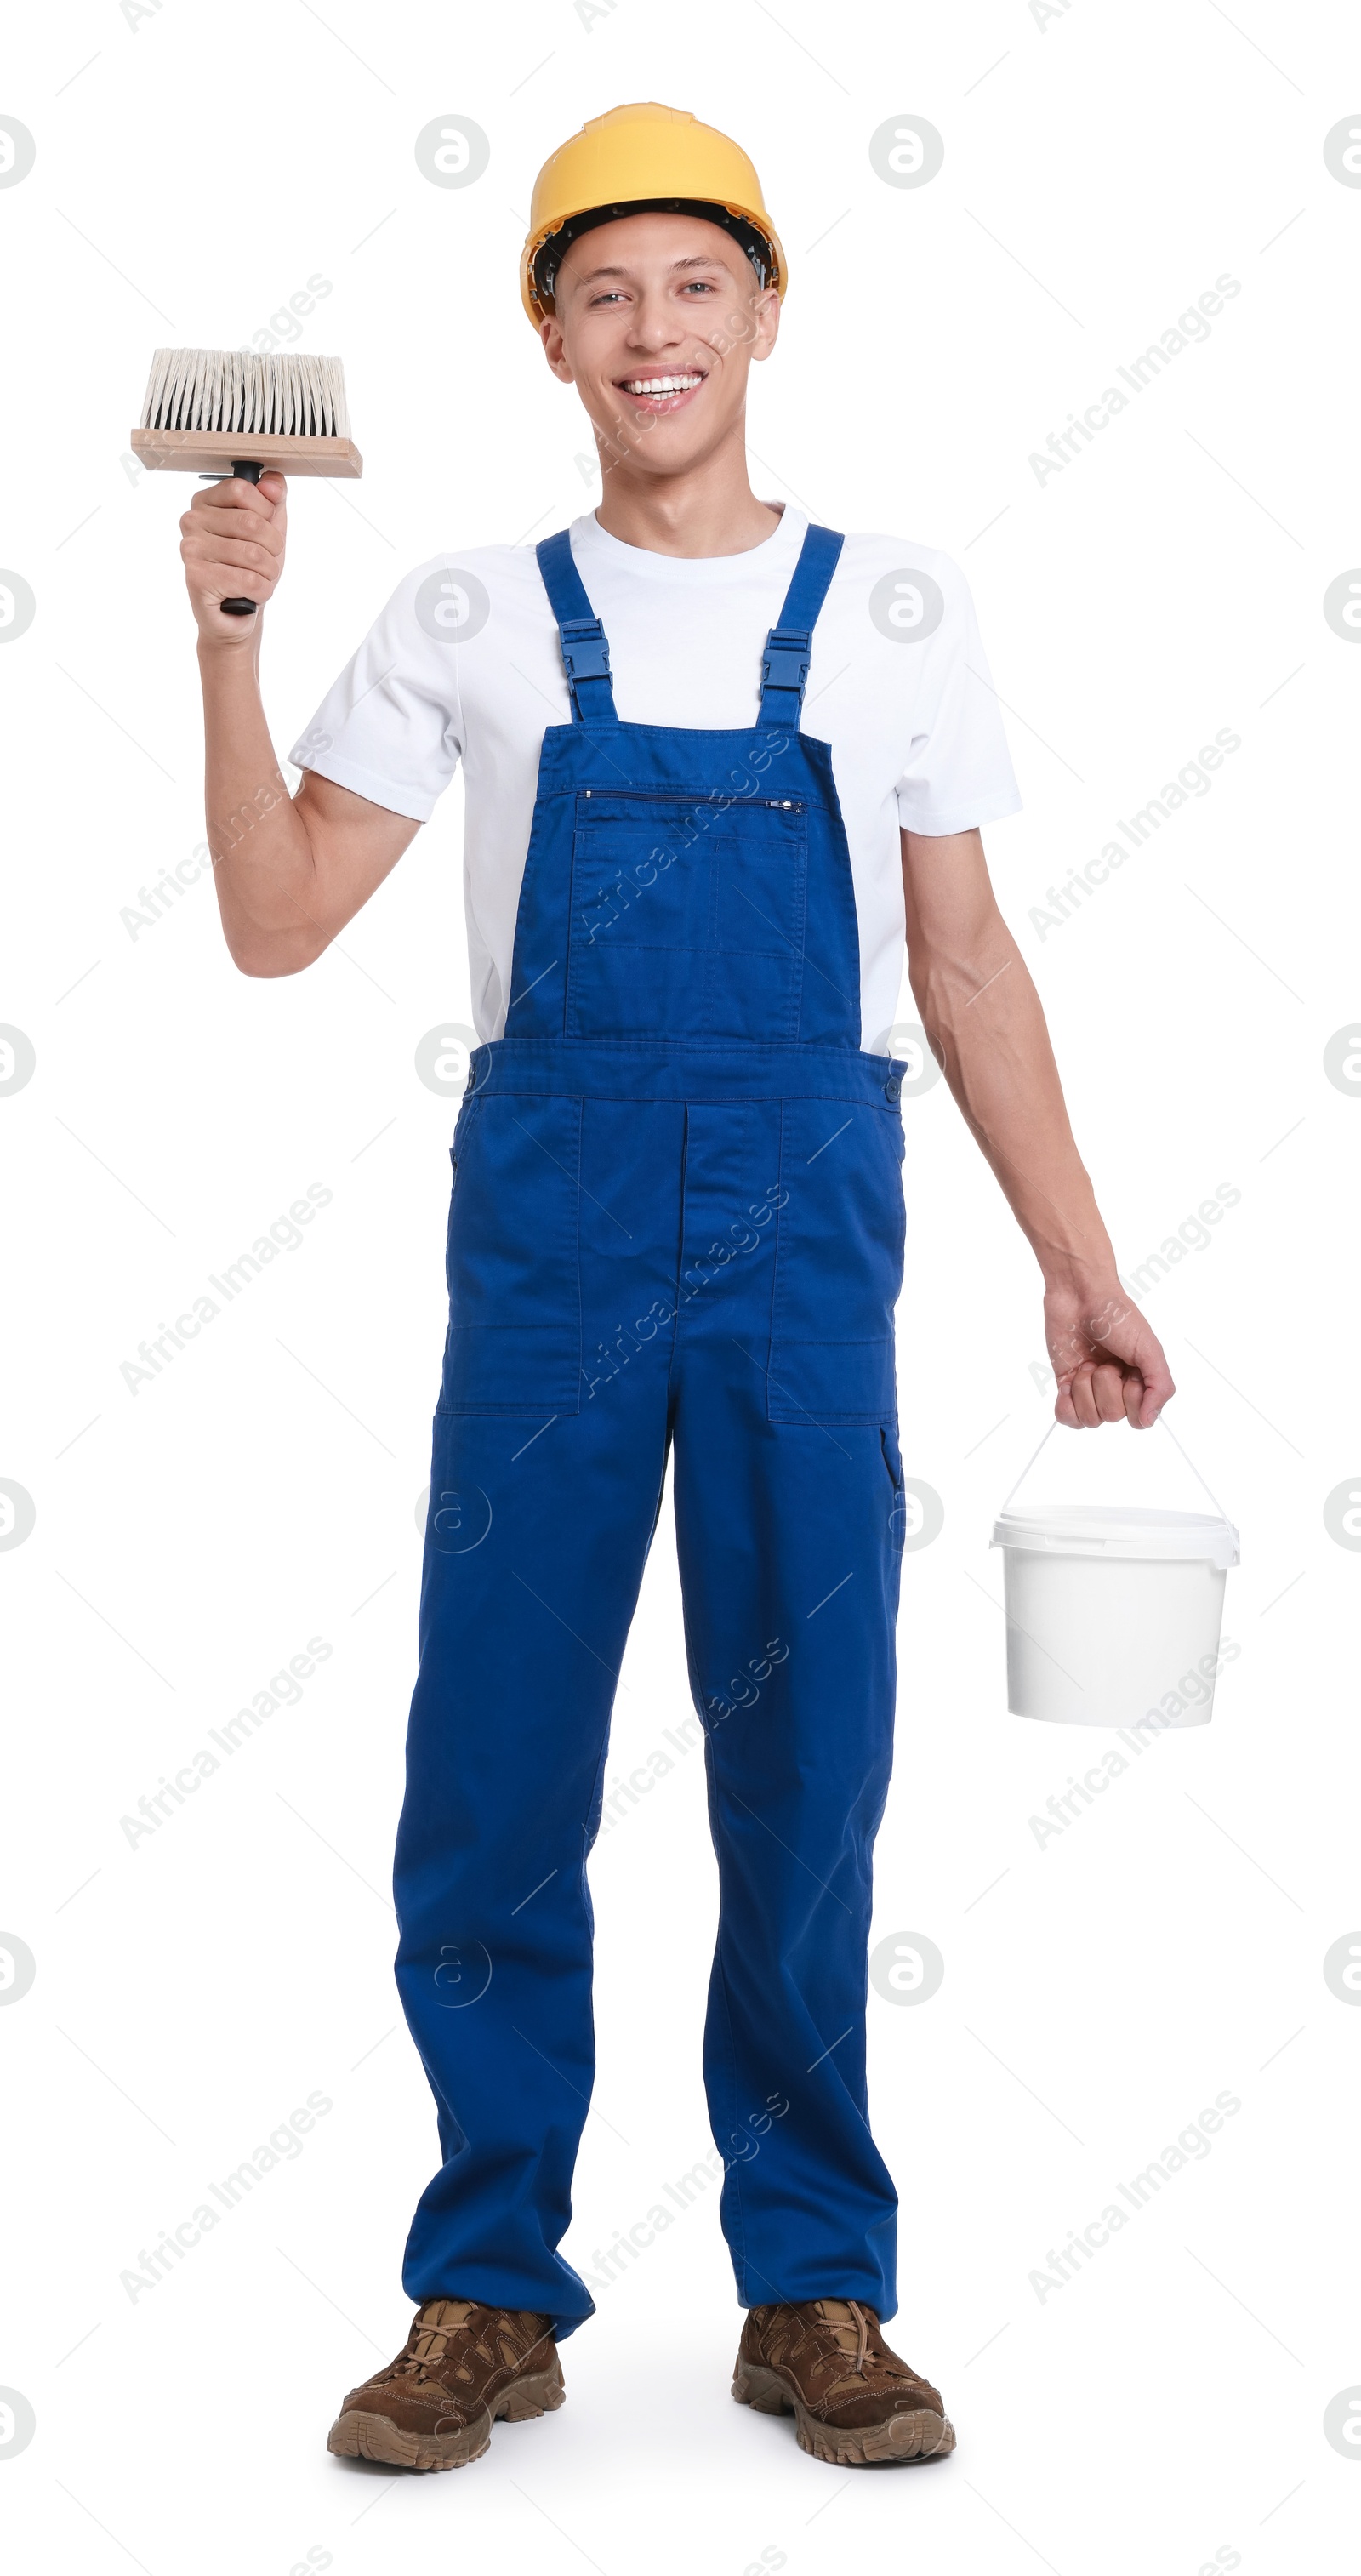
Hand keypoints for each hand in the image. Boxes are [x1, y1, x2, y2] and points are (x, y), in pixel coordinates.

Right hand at [180, 469, 286, 645]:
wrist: (235, 614)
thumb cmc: (250, 567)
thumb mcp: (269, 528)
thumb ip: (274, 499)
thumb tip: (274, 483)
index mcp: (206, 501)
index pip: (241, 488)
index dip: (266, 511)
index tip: (264, 530)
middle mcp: (191, 521)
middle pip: (251, 523)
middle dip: (273, 548)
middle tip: (265, 562)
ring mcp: (190, 549)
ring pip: (254, 554)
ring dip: (268, 573)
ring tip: (256, 578)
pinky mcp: (196, 578)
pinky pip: (249, 580)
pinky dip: (261, 591)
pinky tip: (248, 594)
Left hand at [1044, 1278, 1174, 1429]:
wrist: (1081, 1297)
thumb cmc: (1118, 1317)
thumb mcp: (1149, 1349)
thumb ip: (1159, 1386)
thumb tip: (1149, 1421)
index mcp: (1140, 1385)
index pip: (1138, 1419)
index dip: (1131, 1396)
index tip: (1128, 1368)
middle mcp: (1117, 1391)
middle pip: (1111, 1416)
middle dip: (1106, 1384)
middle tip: (1105, 1359)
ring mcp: (1090, 1391)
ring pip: (1089, 1419)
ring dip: (1085, 1387)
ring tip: (1088, 1362)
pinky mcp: (1066, 1387)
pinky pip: (1066, 1418)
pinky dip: (1066, 1404)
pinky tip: (1069, 1382)